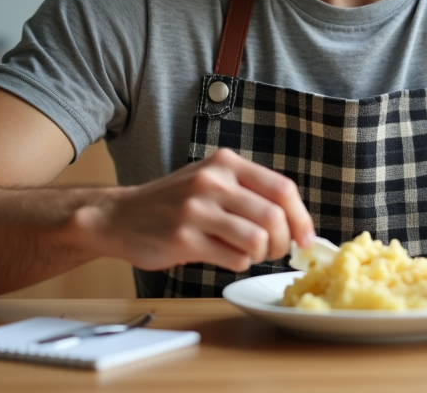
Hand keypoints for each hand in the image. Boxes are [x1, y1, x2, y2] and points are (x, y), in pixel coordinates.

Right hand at [75, 148, 314, 272]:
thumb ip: (249, 191)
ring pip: (257, 241)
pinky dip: (238, 264)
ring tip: (247, 253)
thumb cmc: (174, 202)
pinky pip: (234, 259)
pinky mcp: (184, 239)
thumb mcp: (211, 180)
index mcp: (226, 163)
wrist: (120, 216)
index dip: (301, 218)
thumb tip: (296, 223)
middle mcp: (213, 181)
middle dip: (282, 243)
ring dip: (260, 255)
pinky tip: (223, 256)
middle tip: (274, 251)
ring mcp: (197, 209)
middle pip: (274, 217)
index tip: (306, 239)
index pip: (282, 189)